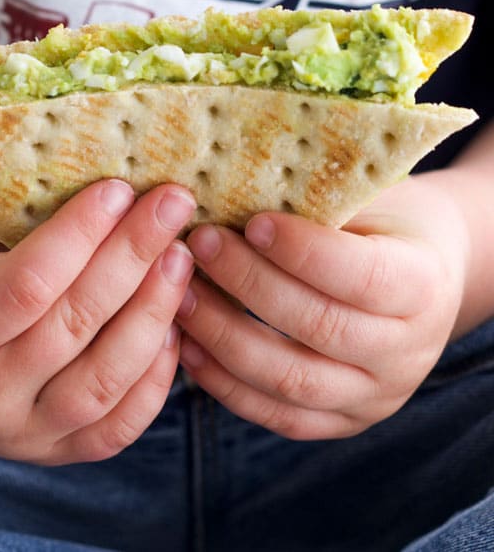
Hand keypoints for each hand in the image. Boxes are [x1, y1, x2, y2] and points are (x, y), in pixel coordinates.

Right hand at [0, 181, 194, 463]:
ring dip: (155, 312)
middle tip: (174, 203)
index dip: (80, 234)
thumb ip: (18, 210)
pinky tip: (174, 322)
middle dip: (134, 256)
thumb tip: (101, 159)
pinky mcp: (52, 452)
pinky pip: (118, 425)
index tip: (119, 187)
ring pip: (105, 380)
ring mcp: (21, 434)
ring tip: (182, 256)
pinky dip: (156, 375)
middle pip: (76, 325)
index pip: (27, 285)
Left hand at [176, 173, 468, 439]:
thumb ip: (320, 203)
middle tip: (201, 246)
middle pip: (319, 327)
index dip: (303, 251)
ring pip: (291, 380)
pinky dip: (225, 383)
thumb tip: (240, 183)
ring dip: (225, 337)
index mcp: (423, 286)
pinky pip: (277, 415)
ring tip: (181, 294)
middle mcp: (406, 352)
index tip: (253, 221)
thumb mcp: (368, 202)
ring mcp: (375, 397)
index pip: (362, 276)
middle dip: (249, 285)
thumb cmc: (380, 223)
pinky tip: (187, 344)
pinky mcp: (341, 422)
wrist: (421, 278)